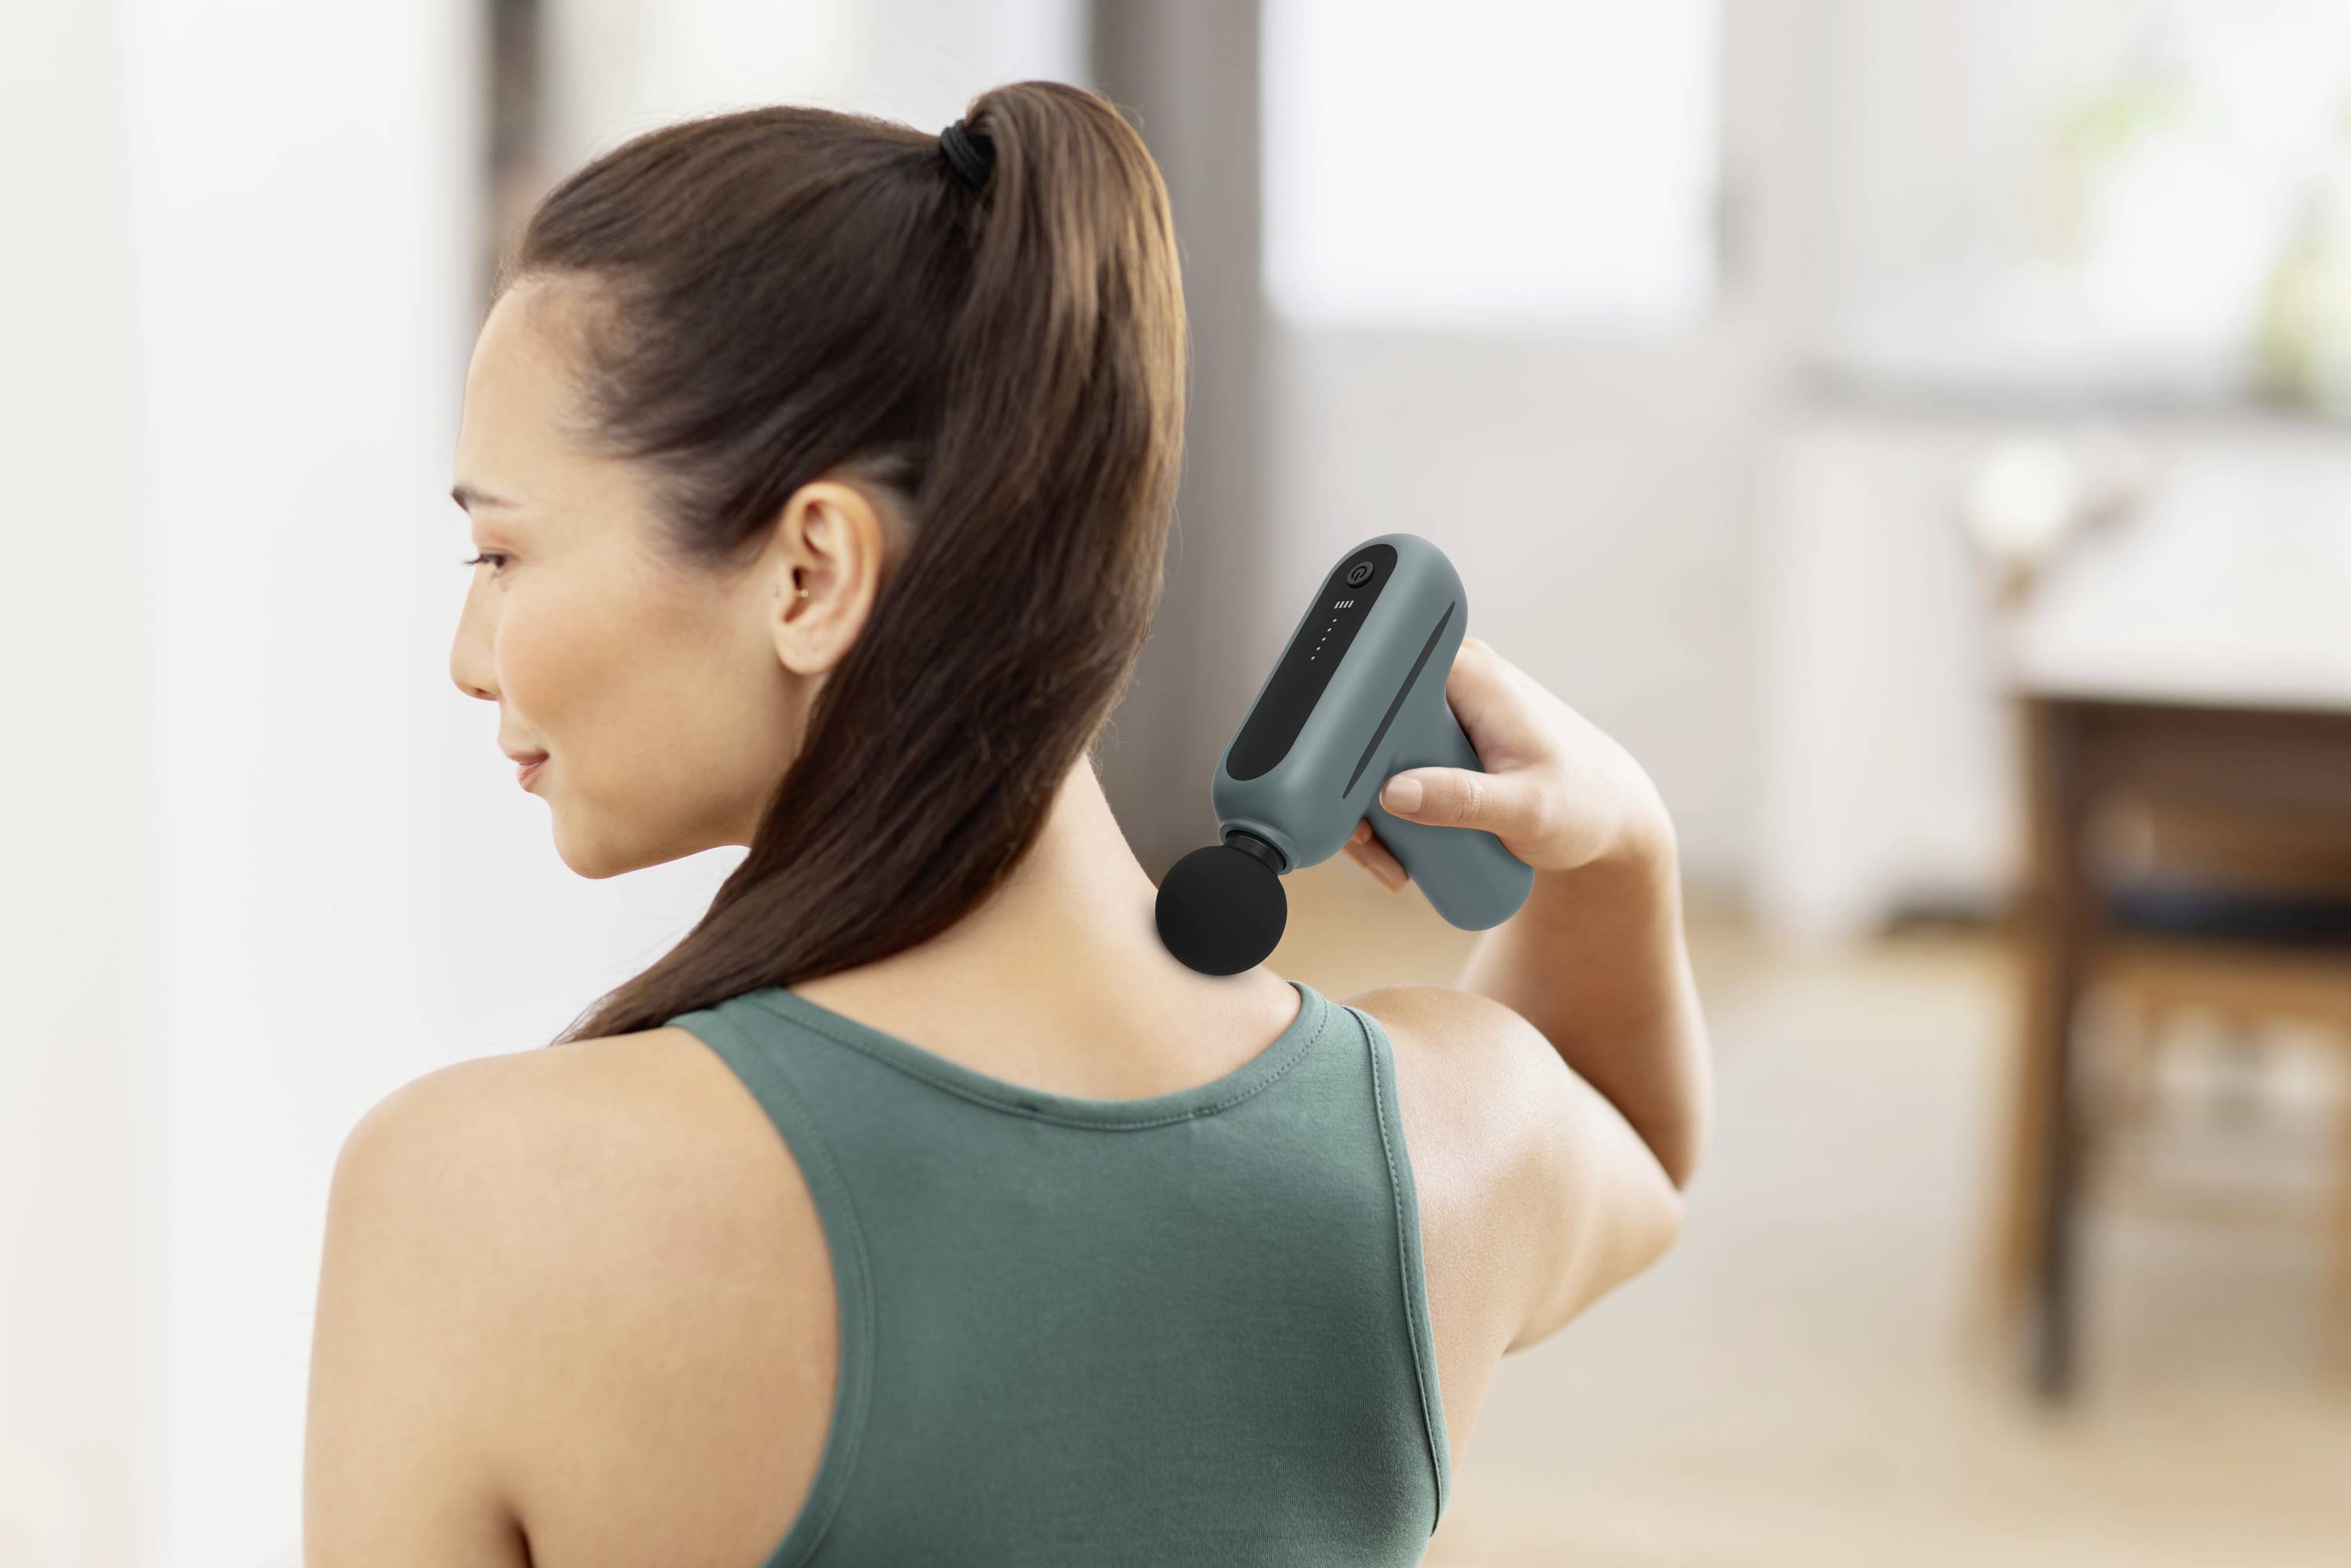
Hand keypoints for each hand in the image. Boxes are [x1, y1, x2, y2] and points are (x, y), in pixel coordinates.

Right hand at [1342, 636, 1670, 892]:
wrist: (1609, 815)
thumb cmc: (1583, 804)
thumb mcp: (1526, 810)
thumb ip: (1464, 800)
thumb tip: (1395, 793)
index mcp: (1465, 671)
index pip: (1380, 680)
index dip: (1346, 730)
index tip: (1348, 792)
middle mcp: (1446, 680)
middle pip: (1365, 725)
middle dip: (1354, 793)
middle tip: (1372, 848)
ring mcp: (1440, 711)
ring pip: (1371, 756)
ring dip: (1367, 812)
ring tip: (1391, 866)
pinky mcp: (1438, 741)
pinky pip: (1389, 770)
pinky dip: (1383, 813)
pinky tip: (1394, 853)